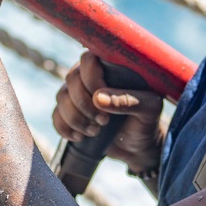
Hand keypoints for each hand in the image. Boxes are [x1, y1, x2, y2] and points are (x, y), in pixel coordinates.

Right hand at [52, 51, 164, 173]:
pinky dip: (65, 128)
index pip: (88, 59)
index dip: (91, 78)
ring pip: (61, 98)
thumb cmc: (146, 120)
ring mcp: (77, 95)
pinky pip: (56, 116)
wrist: (139, 146)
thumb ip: (129, 100)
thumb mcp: (149, 109)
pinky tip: (80, 137)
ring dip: (75, 117)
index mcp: (110, 67)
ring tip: (95, 131)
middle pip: (72, 79)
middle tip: (104, 121)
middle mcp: (89, 77)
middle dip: (84, 103)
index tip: (102, 98)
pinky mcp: (69, 113)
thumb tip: (99, 99)